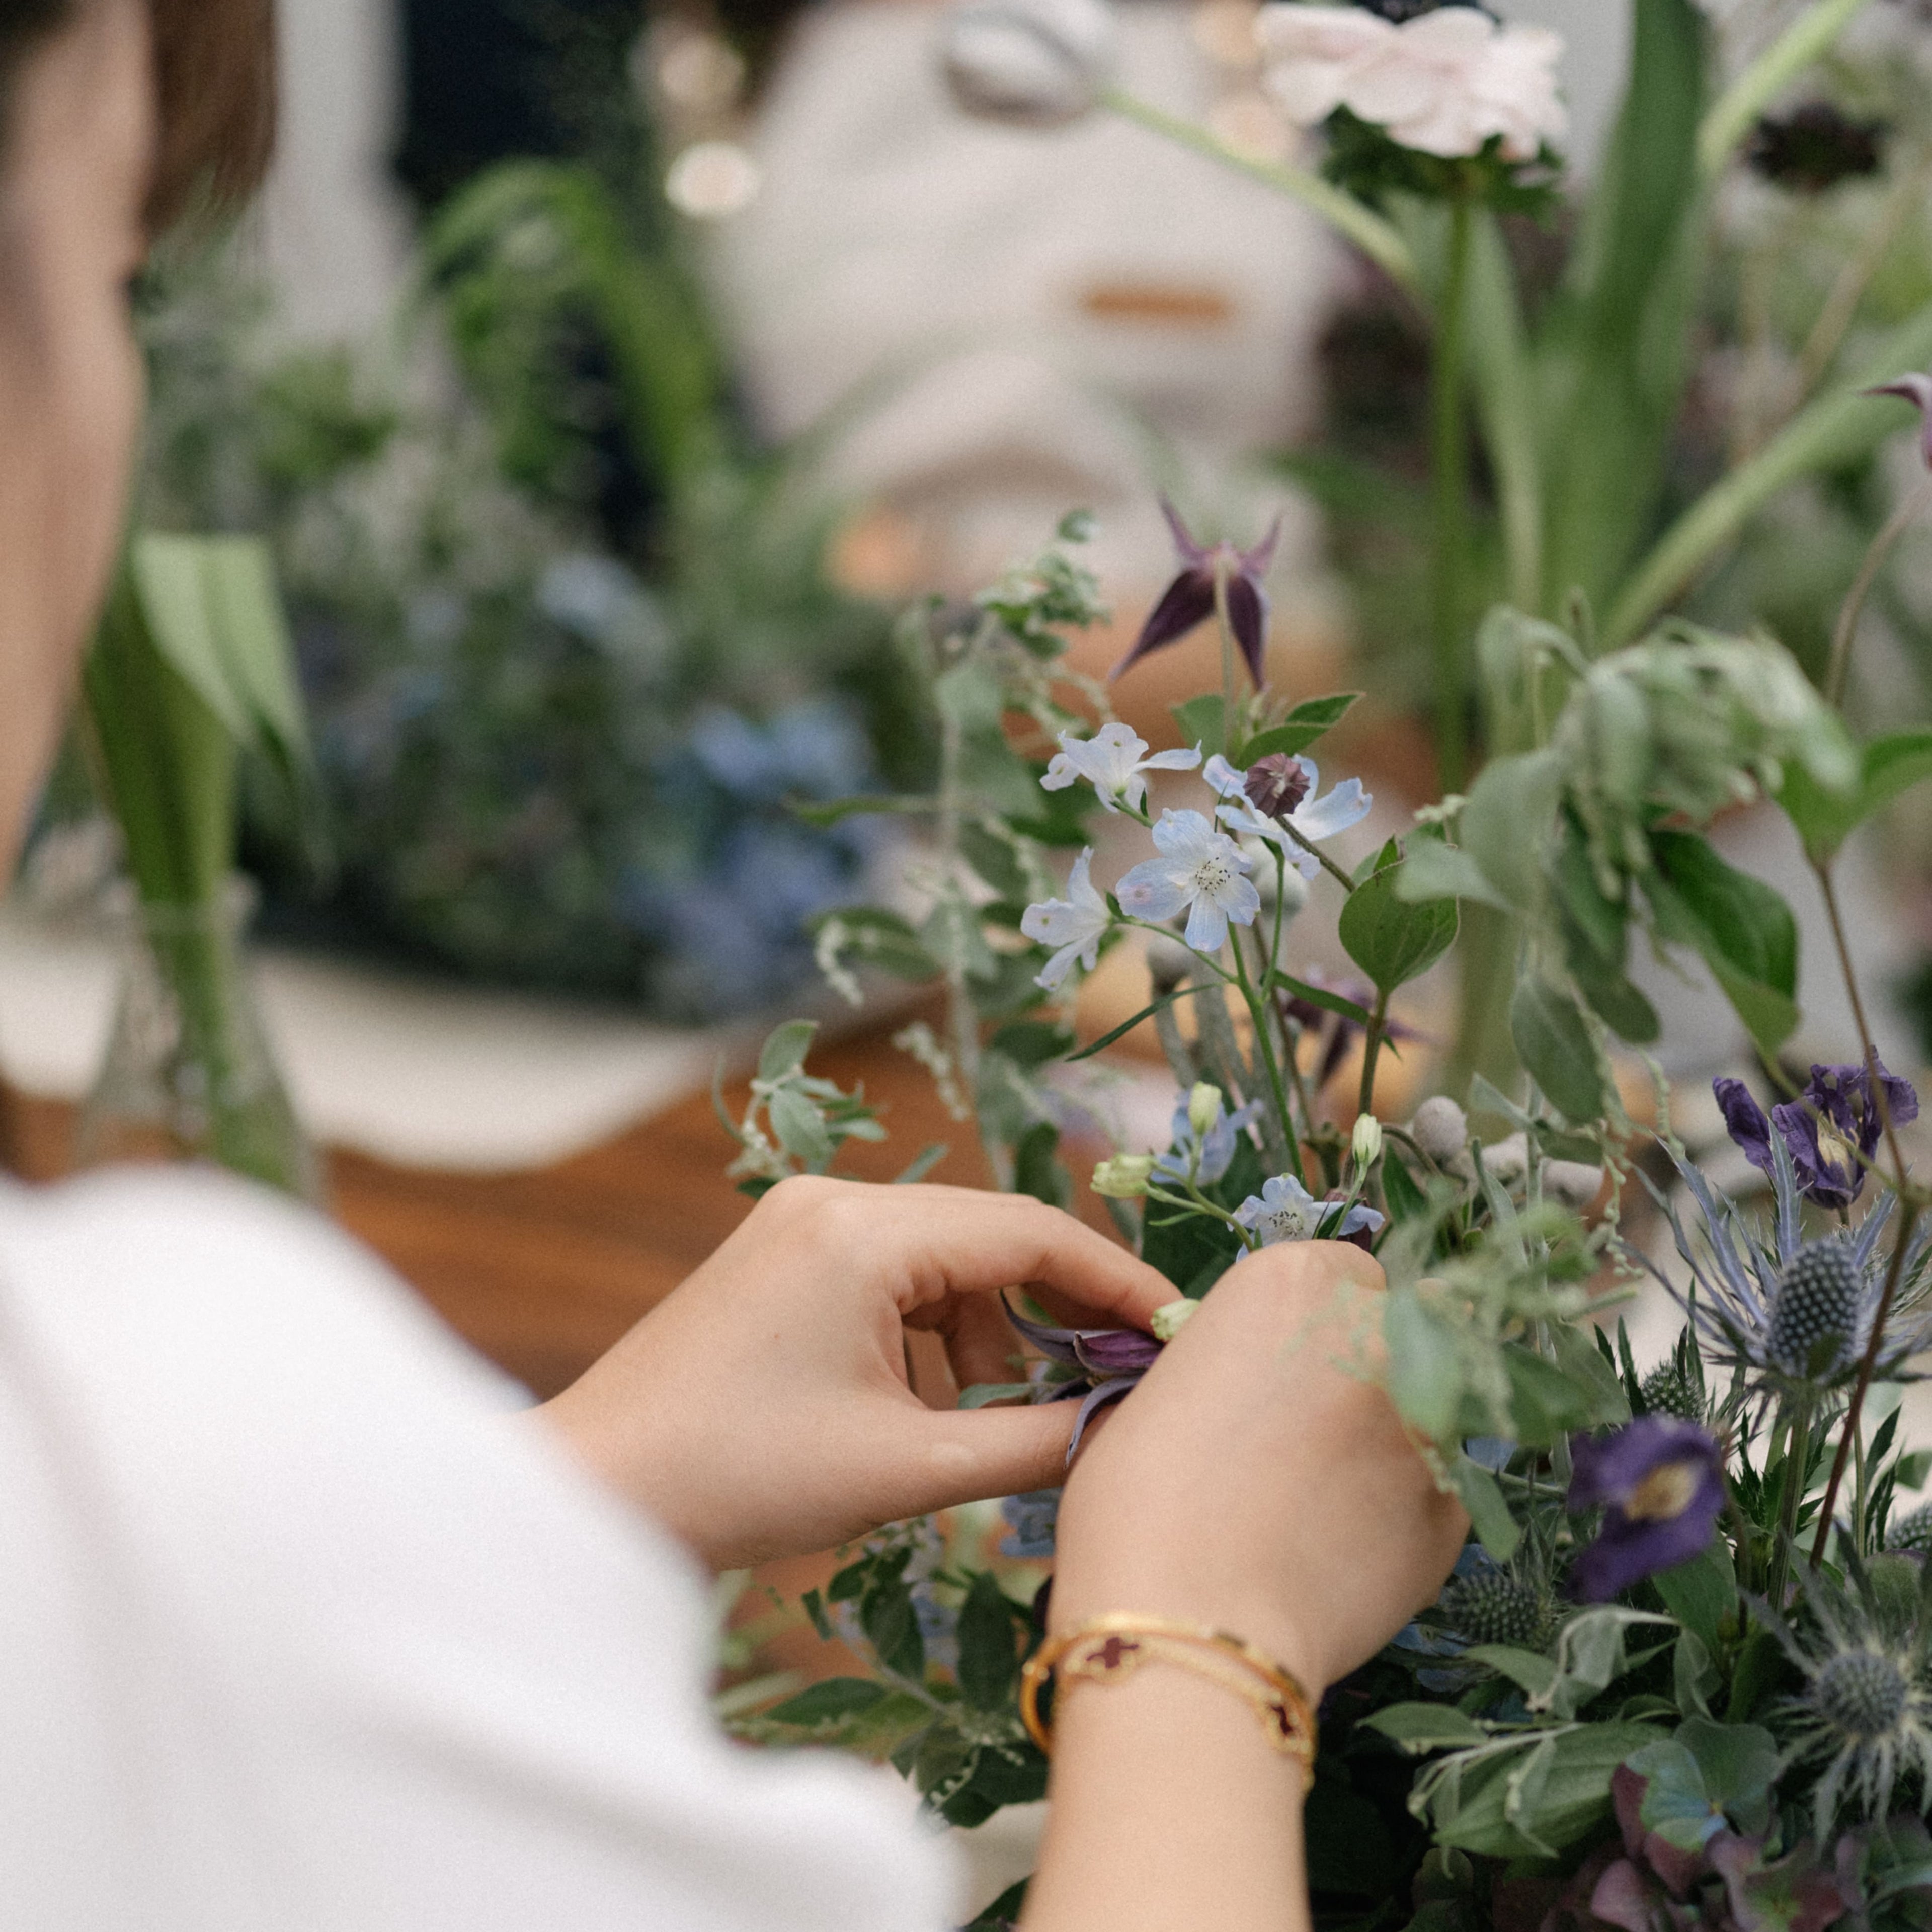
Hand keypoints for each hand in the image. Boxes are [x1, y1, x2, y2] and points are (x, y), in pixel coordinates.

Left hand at [537, 1176, 1175, 1568]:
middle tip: (1116, 1380)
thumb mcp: (906, 1467)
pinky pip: (892, 1274)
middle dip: (1058, 1309)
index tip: (1177, 1333)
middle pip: (991, 1236)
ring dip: (990, 1331)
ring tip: (1005, 1417)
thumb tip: (1124, 1428)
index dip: (1115, 1284)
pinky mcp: (781, 1256)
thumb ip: (1030, 1440)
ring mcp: (800, 1222)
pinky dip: (934, 1333)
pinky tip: (937, 1404)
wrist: (597, 1494)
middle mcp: (834, 1199)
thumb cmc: (742, 1480)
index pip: (1031, 1232)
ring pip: (944, 1259)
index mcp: (864, 1231)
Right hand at [1049, 1240, 1466, 1693]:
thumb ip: (1238, 1359)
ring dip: (1391, 1435)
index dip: (1312, 1320)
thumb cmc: (1138, 1500)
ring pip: (1427, 1409)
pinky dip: (1401, 1509)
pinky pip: (1435, 1489)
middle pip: (1399, 1326)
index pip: (1339, 1271)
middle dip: (1365, 1365)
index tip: (1282, 1365)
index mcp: (1295, 1282)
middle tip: (1307, 1432)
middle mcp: (1380, 1333)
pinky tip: (1345, 1548)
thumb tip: (1263, 1381)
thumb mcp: (1167, 1388)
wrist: (1190, 1624)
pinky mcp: (1455, 1509)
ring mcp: (1430, 1421)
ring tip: (1324, 1499)